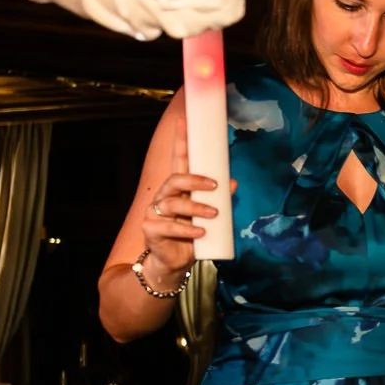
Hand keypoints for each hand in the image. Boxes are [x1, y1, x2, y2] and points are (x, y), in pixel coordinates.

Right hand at [140, 114, 218, 281]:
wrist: (175, 263)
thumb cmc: (193, 236)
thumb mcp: (210, 217)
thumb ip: (220, 199)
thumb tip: (233, 182)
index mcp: (179, 189)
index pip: (179, 160)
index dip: (181, 141)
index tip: (184, 122)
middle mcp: (164, 196)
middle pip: (175, 178)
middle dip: (195, 179)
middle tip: (214, 186)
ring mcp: (155, 211)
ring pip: (173, 202)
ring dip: (196, 207)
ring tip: (213, 214)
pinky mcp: (151, 229)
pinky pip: (169, 226)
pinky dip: (187, 229)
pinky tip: (200, 232)